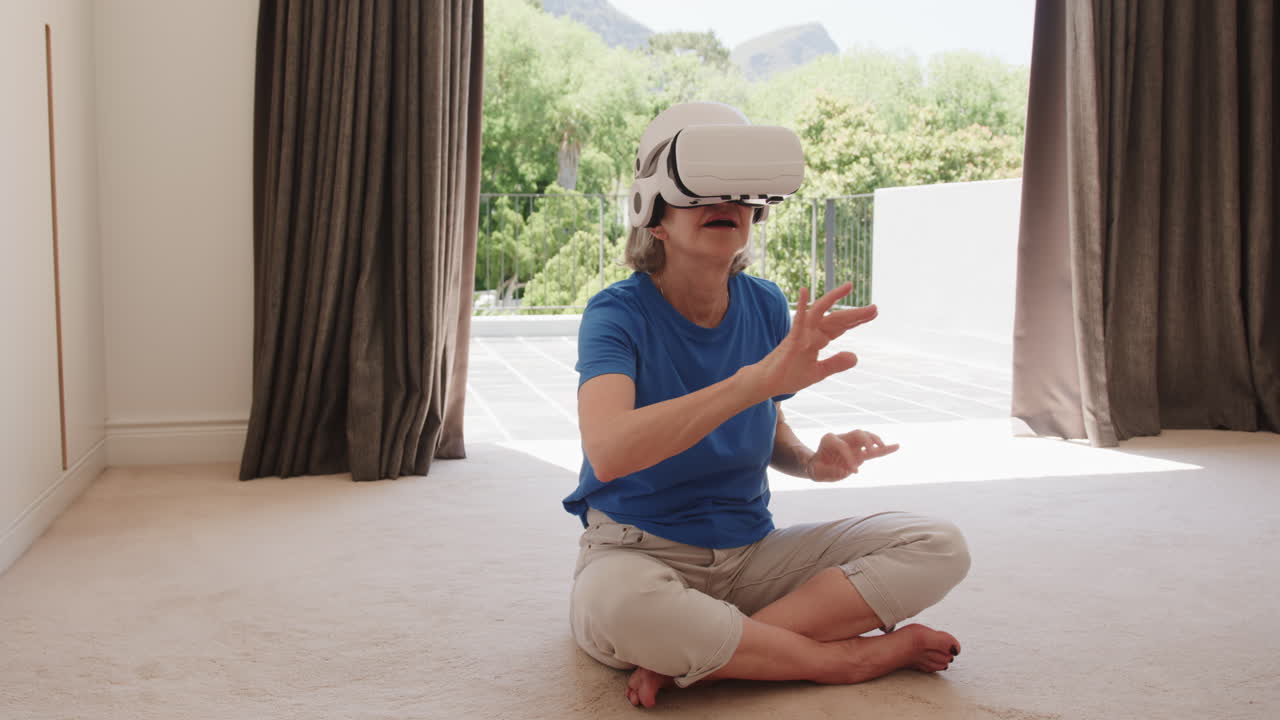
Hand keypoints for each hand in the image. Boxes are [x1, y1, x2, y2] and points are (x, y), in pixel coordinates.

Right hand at [746, 284, 877, 399]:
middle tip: (875, 308)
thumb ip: (836, 363)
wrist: (766, 383)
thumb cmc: (788, 376)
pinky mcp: (791, 339)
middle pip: (836, 319)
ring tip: (848, 287)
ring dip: (833, 299)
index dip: (856, 320)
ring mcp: (800, 334)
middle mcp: (811, 332)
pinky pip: (798, 321)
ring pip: (820, 313)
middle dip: (855, 314)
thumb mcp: (818, 372)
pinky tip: (804, 291)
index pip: (840, 326)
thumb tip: (855, 356)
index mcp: (817, 339)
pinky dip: (801, 306)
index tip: (873, 313)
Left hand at [806, 430, 899, 481]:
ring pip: (867, 436)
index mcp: (829, 440)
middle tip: (869, 452)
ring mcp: (852, 443)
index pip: (843, 446)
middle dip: (865, 441)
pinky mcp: (859, 451)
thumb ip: (829, 472)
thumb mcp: (816, 472)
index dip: (849, 458)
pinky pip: (873, 449)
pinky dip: (884, 448)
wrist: (818, 466)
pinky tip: (896, 446)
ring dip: (875, 441)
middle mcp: (842, 438)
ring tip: (883, 447)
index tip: (854, 471)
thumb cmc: (816, 468)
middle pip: (857, 434)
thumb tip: (845, 471)